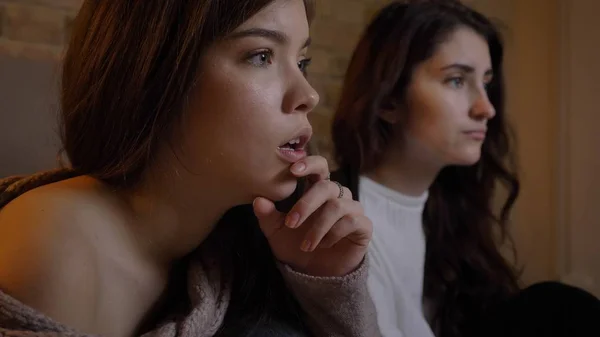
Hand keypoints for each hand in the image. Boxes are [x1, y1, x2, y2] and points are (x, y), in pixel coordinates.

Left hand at [253, 156, 371, 276]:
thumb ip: (267, 215)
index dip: (310, 164)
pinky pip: (352, 221)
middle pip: (327, 186)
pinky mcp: (363, 226)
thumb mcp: (276, 233)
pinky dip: (335, 233)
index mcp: (316, 190)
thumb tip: (258, 200)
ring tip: (306, 245)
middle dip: (306, 204)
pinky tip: (324, 245)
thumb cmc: (296, 246)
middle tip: (291, 224)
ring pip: (338, 206)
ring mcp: (352, 210)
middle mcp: (337, 196)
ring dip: (318, 227)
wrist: (314, 275)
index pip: (319, 166)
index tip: (293, 171)